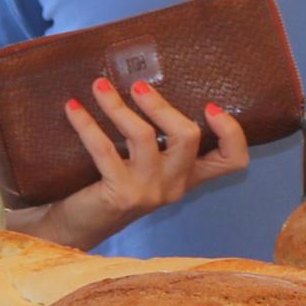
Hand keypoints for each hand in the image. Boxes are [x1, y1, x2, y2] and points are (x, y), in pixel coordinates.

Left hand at [34, 80, 250, 243]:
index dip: (231, 133)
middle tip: (137, 85)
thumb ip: (154, 137)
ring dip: (118, 107)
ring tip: (99, 86)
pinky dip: (86, 124)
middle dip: (162, 106)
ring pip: (144, 136)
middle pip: (188, 137)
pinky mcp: (120, 194)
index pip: (231, 160)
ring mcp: (149, 191)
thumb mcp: (143, 164)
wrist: (77, 226)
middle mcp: (174, 184)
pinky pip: (104, 149)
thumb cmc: (110, 185)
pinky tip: (73, 107)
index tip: (212, 106)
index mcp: (187, 176)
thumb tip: (141, 78)